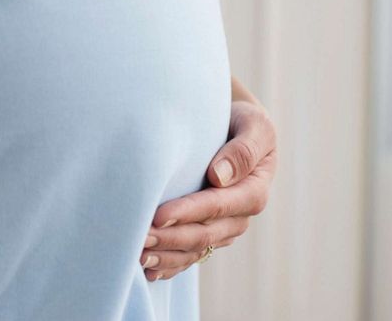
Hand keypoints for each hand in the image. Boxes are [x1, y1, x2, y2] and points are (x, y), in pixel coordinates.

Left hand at [139, 100, 277, 280]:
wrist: (233, 129)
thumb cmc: (241, 122)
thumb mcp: (252, 125)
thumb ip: (243, 149)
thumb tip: (220, 176)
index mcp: (254, 190)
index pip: (218, 206)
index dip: (189, 213)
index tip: (159, 215)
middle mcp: (240, 216)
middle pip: (204, 234)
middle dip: (171, 239)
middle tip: (139, 239)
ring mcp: (224, 229)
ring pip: (195, 250)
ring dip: (167, 256)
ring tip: (137, 256)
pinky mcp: (209, 234)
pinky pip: (190, 256)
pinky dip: (170, 264)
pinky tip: (148, 269)